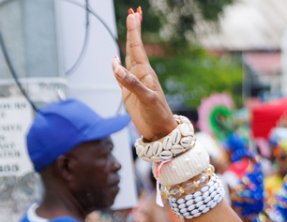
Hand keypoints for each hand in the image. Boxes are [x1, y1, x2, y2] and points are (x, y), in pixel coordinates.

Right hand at [112, 10, 175, 141]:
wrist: (160, 132)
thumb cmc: (158, 116)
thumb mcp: (147, 99)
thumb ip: (132, 83)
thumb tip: (117, 66)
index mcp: (146, 73)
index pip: (137, 48)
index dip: (134, 32)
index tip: (133, 15)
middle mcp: (140, 75)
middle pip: (133, 48)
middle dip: (133, 31)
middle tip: (133, 13)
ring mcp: (133, 83)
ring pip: (127, 58)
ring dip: (127, 43)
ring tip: (129, 29)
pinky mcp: (128, 93)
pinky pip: (120, 76)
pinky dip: (116, 66)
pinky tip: (115, 59)